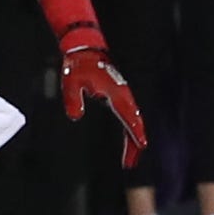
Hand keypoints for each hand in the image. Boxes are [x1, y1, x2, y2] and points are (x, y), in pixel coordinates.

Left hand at [60, 47, 146, 167]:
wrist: (85, 50)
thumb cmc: (79, 65)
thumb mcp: (71, 82)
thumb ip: (73, 99)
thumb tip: (75, 117)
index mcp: (116, 93)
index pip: (128, 116)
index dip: (135, 131)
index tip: (142, 145)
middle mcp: (123, 96)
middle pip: (135, 123)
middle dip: (135, 144)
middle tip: (130, 164)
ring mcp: (123, 97)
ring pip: (133, 121)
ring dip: (133, 140)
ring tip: (129, 161)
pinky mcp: (118, 97)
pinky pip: (128, 117)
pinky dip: (130, 130)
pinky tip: (128, 141)